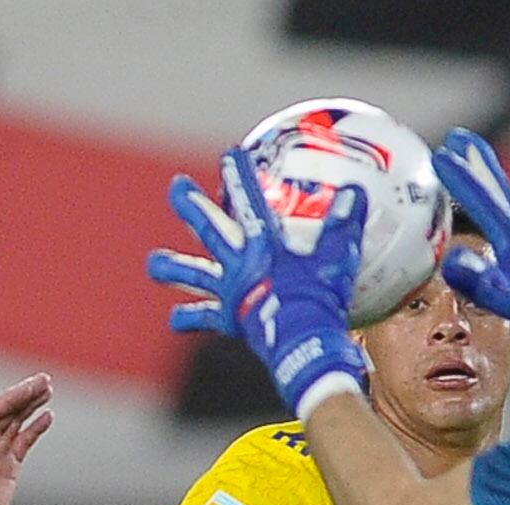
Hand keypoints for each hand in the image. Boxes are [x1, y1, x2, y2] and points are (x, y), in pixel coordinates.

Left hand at [0, 375, 54, 504]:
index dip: (12, 397)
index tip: (30, 386)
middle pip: (7, 412)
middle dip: (25, 395)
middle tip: (45, 379)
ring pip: (16, 422)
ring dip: (31, 407)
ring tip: (47, 391)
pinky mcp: (8, 466)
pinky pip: (24, 442)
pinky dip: (35, 429)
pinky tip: (47, 417)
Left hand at [147, 148, 369, 415]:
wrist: (302, 346)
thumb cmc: (320, 301)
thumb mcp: (337, 259)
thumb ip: (343, 225)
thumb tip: (355, 192)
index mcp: (261, 243)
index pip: (247, 198)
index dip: (238, 174)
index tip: (230, 153)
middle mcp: (237, 263)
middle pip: (207, 227)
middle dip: (190, 204)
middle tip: (177, 185)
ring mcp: (229, 291)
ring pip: (191, 274)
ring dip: (171, 267)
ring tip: (154, 263)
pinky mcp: (228, 319)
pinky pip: (201, 318)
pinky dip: (187, 318)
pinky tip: (174, 319)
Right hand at [432, 128, 509, 379]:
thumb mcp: (507, 301)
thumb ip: (479, 283)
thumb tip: (450, 261)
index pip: (482, 199)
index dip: (460, 177)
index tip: (439, 152)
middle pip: (497, 187)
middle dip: (477, 161)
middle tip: (458, 136)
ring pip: (504, 200)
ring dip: (487, 180)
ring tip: (472, 162)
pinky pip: (506, 219)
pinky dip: (494, 206)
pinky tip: (488, 214)